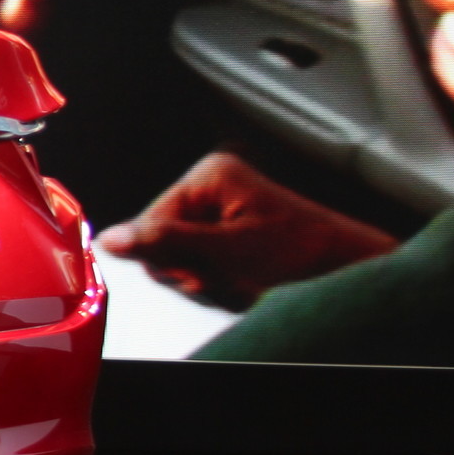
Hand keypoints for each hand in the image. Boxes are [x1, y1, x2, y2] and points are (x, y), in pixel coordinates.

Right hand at [99, 152, 398, 312]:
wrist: (343, 268)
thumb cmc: (299, 251)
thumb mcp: (226, 249)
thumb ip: (166, 242)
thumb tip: (110, 239)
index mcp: (209, 175)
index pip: (151, 219)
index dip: (167, 254)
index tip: (197, 274)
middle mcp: (210, 187)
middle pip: (161, 238)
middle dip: (188, 267)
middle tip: (220, 278)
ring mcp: (218, 209)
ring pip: (177, 256)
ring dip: (203, 277)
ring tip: (238, 278)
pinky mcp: (225, 231)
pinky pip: (196, 261)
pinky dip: (214, 279)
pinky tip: (239, 278)